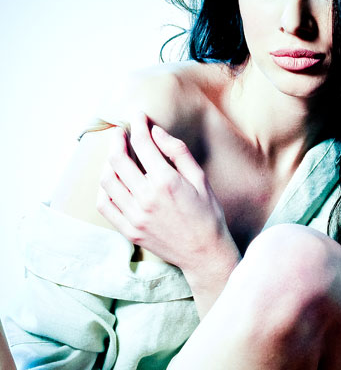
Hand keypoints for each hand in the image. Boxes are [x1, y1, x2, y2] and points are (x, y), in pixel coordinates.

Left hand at [97, 113, 239, 300]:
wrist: (204, 253)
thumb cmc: (207, 214)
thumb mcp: (200, 178)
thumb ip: (177, 152)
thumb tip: (156, 132)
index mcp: (166, 182)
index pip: (142, 144)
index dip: (137, 124)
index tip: (137, 116)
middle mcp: (146, 198)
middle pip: (118, 159)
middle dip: (117, 139)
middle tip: (121, 132)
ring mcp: (135, 216)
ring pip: (107, 180)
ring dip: (108, 162)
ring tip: (116, 155)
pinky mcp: (129, 231)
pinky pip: (105, 205)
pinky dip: (104, 189)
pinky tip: (111, 181)